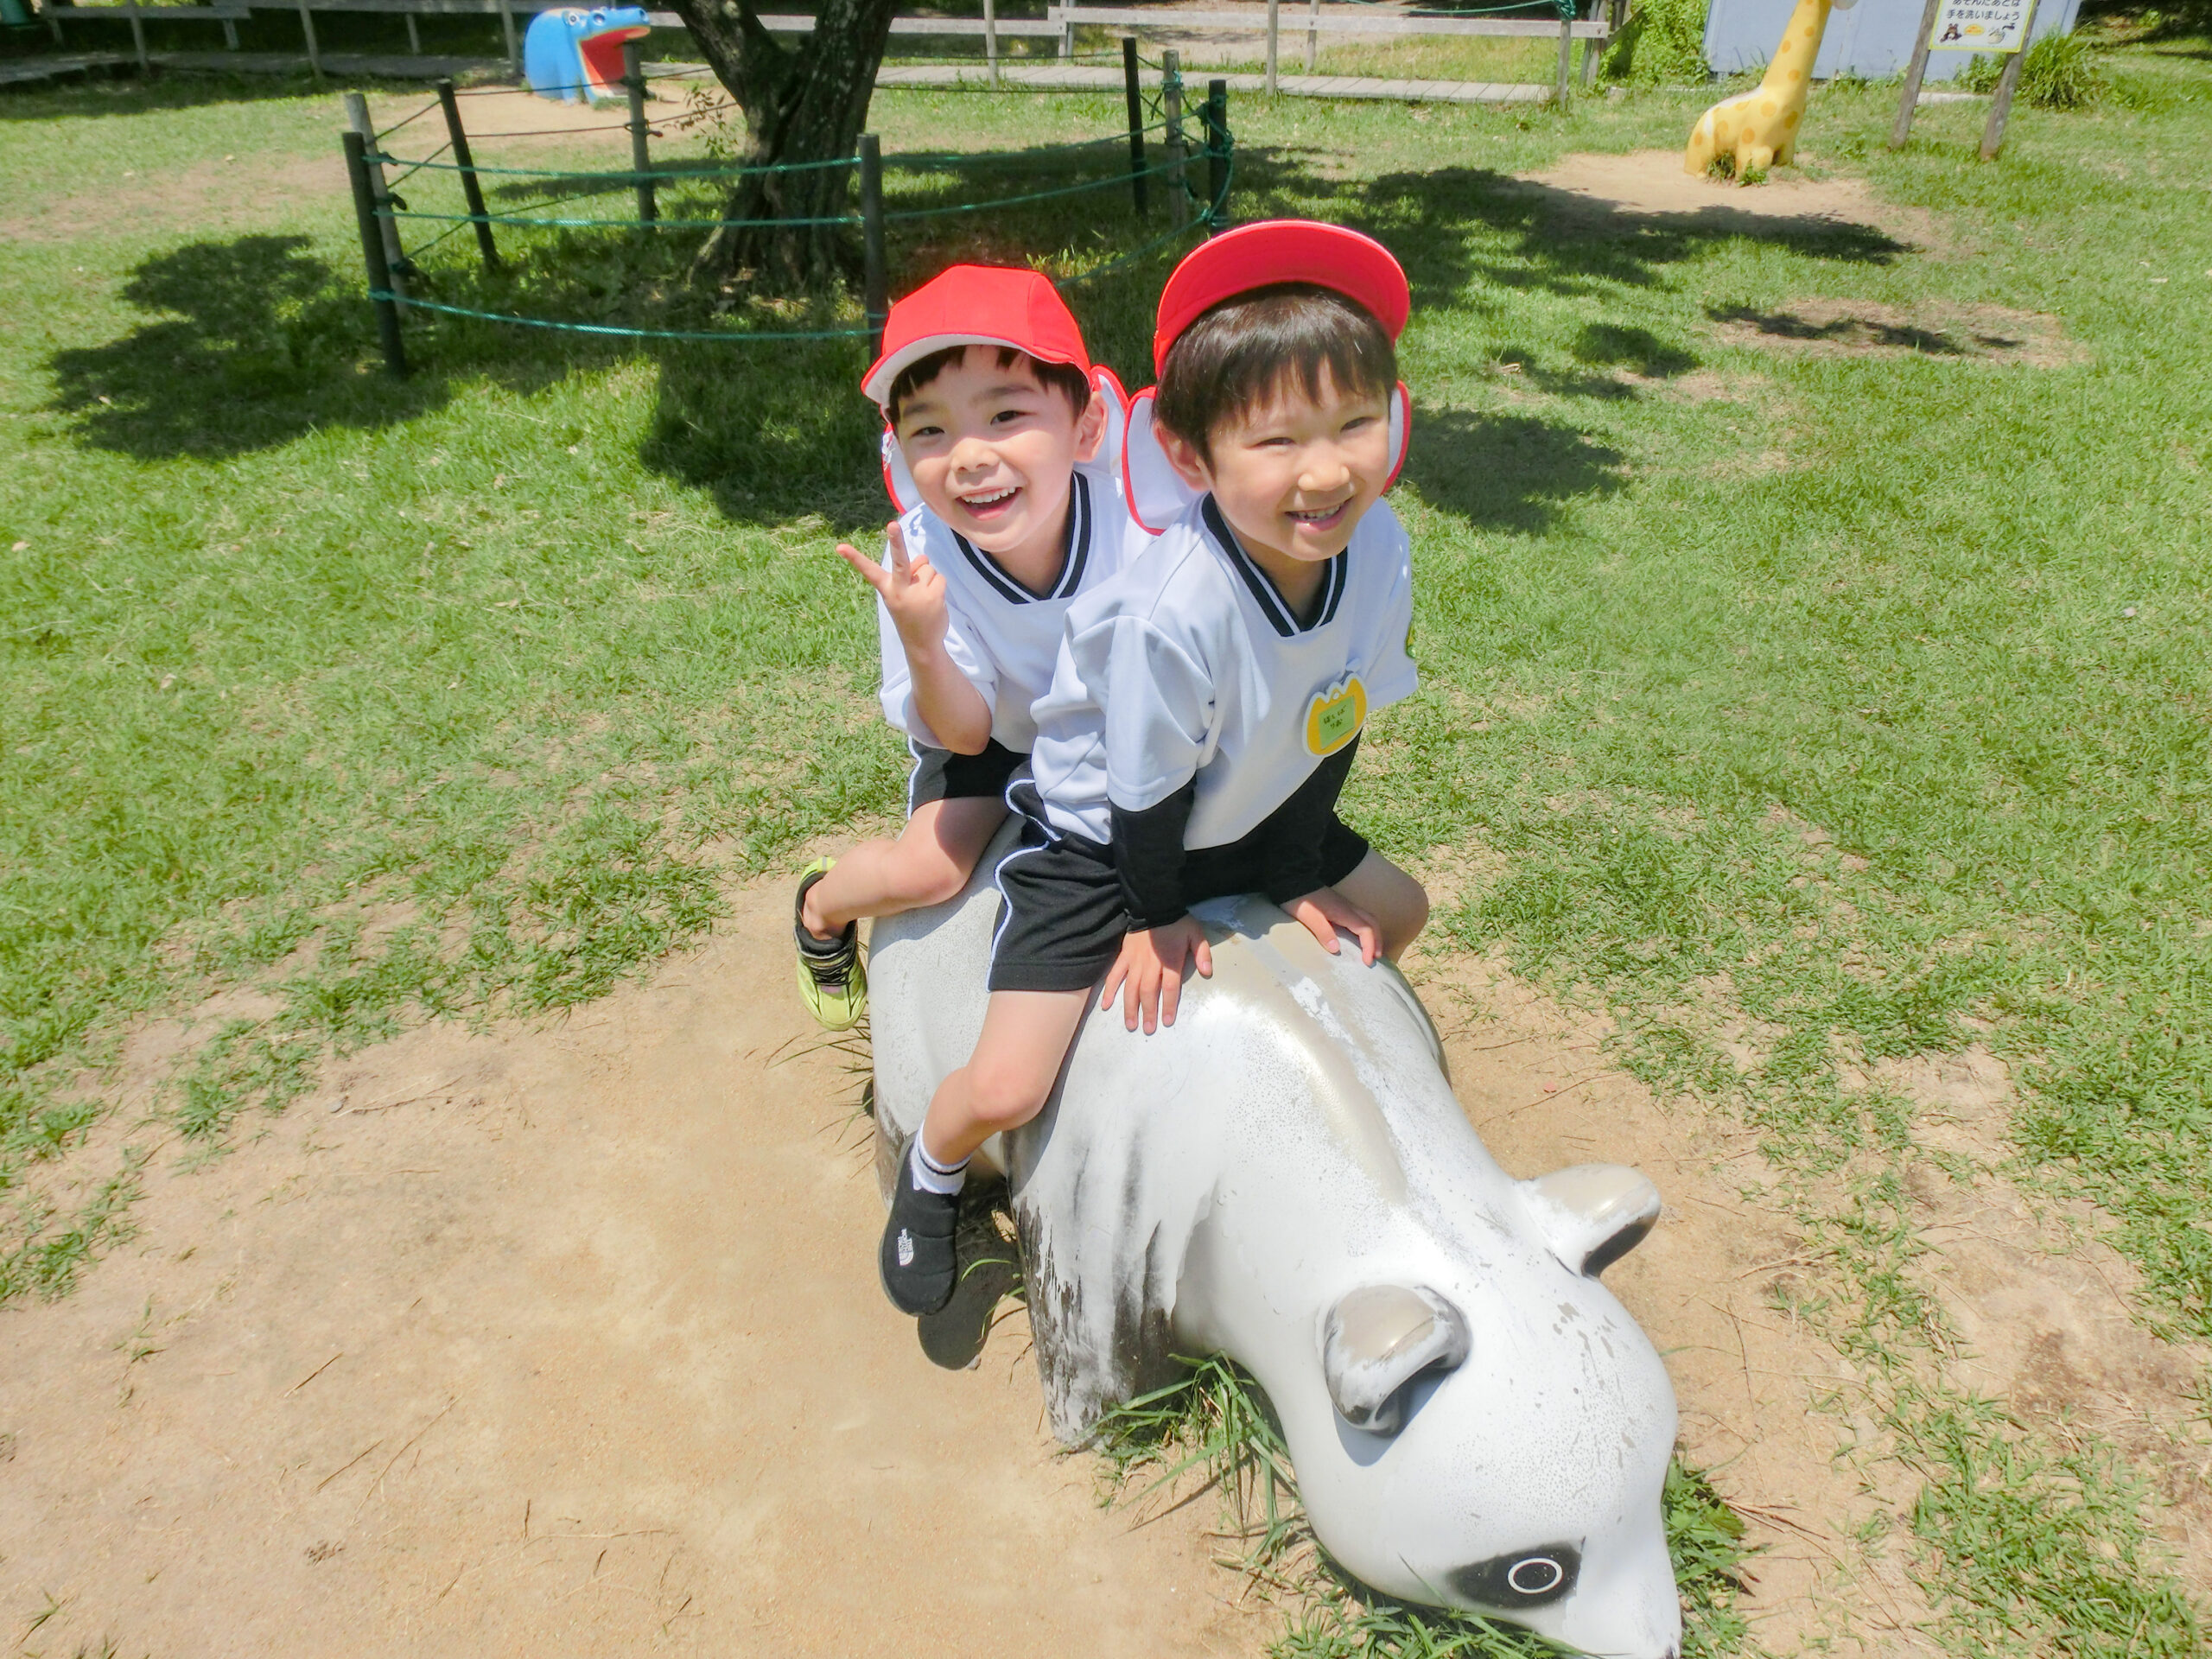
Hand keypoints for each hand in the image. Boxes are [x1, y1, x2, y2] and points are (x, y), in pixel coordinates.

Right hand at [837, 519, 947, 654]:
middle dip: (896, 541)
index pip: (869, 570)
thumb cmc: (909, 614)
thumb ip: (909, 573)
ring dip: (928, 578)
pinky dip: (938, 586)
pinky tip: (933, 601)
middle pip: (899, 560)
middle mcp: (900, 590)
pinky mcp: (934, 596)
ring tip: (924, 598)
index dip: (854, 558)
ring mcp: (917, 593)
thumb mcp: (903, 594)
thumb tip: (923, 557)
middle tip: (892, 524)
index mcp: (887, 589)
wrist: (922, 644)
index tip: (840, 547)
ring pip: (927, 568)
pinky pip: (939, 577)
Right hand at [1099, 916, 1214, 1034]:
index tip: (1167, 1021)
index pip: (1170, 987)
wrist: (1154, 904)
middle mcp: (1150, 964)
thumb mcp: (1196, 934)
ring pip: (1130, 987)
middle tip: (1147, 1030)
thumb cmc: (1177, 922)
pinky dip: (1110, 990)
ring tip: (1130, 1024)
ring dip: (1130, 1007)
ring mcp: (1134, 961)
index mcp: (1170, 960)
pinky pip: (1115, 975)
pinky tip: (1107, 1005)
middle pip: (1148, 991)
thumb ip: (1202, 953)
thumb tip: (1207, 971)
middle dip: (1148, 1012)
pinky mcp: (1124, 956)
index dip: (1169, 1005)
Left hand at [1284, 885, 1380, 965]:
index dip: (1369, 946)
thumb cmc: (1300, 900)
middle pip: (1372, 923)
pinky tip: (1358, 937)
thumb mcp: (1309, 918)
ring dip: (1373, 934)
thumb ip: (1323, 932)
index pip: (1365, 929)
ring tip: (1370, 949)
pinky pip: (1359, 918)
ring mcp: (1344, 905)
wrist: (1292, 881)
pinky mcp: (1338, 906)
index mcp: (1343, 912)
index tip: (1367, 962)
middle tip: (1375, 957)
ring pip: (1367, 919)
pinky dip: (1365, 929)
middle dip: (1377, 940)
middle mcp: (1348, 908)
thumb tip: (1336, 949)